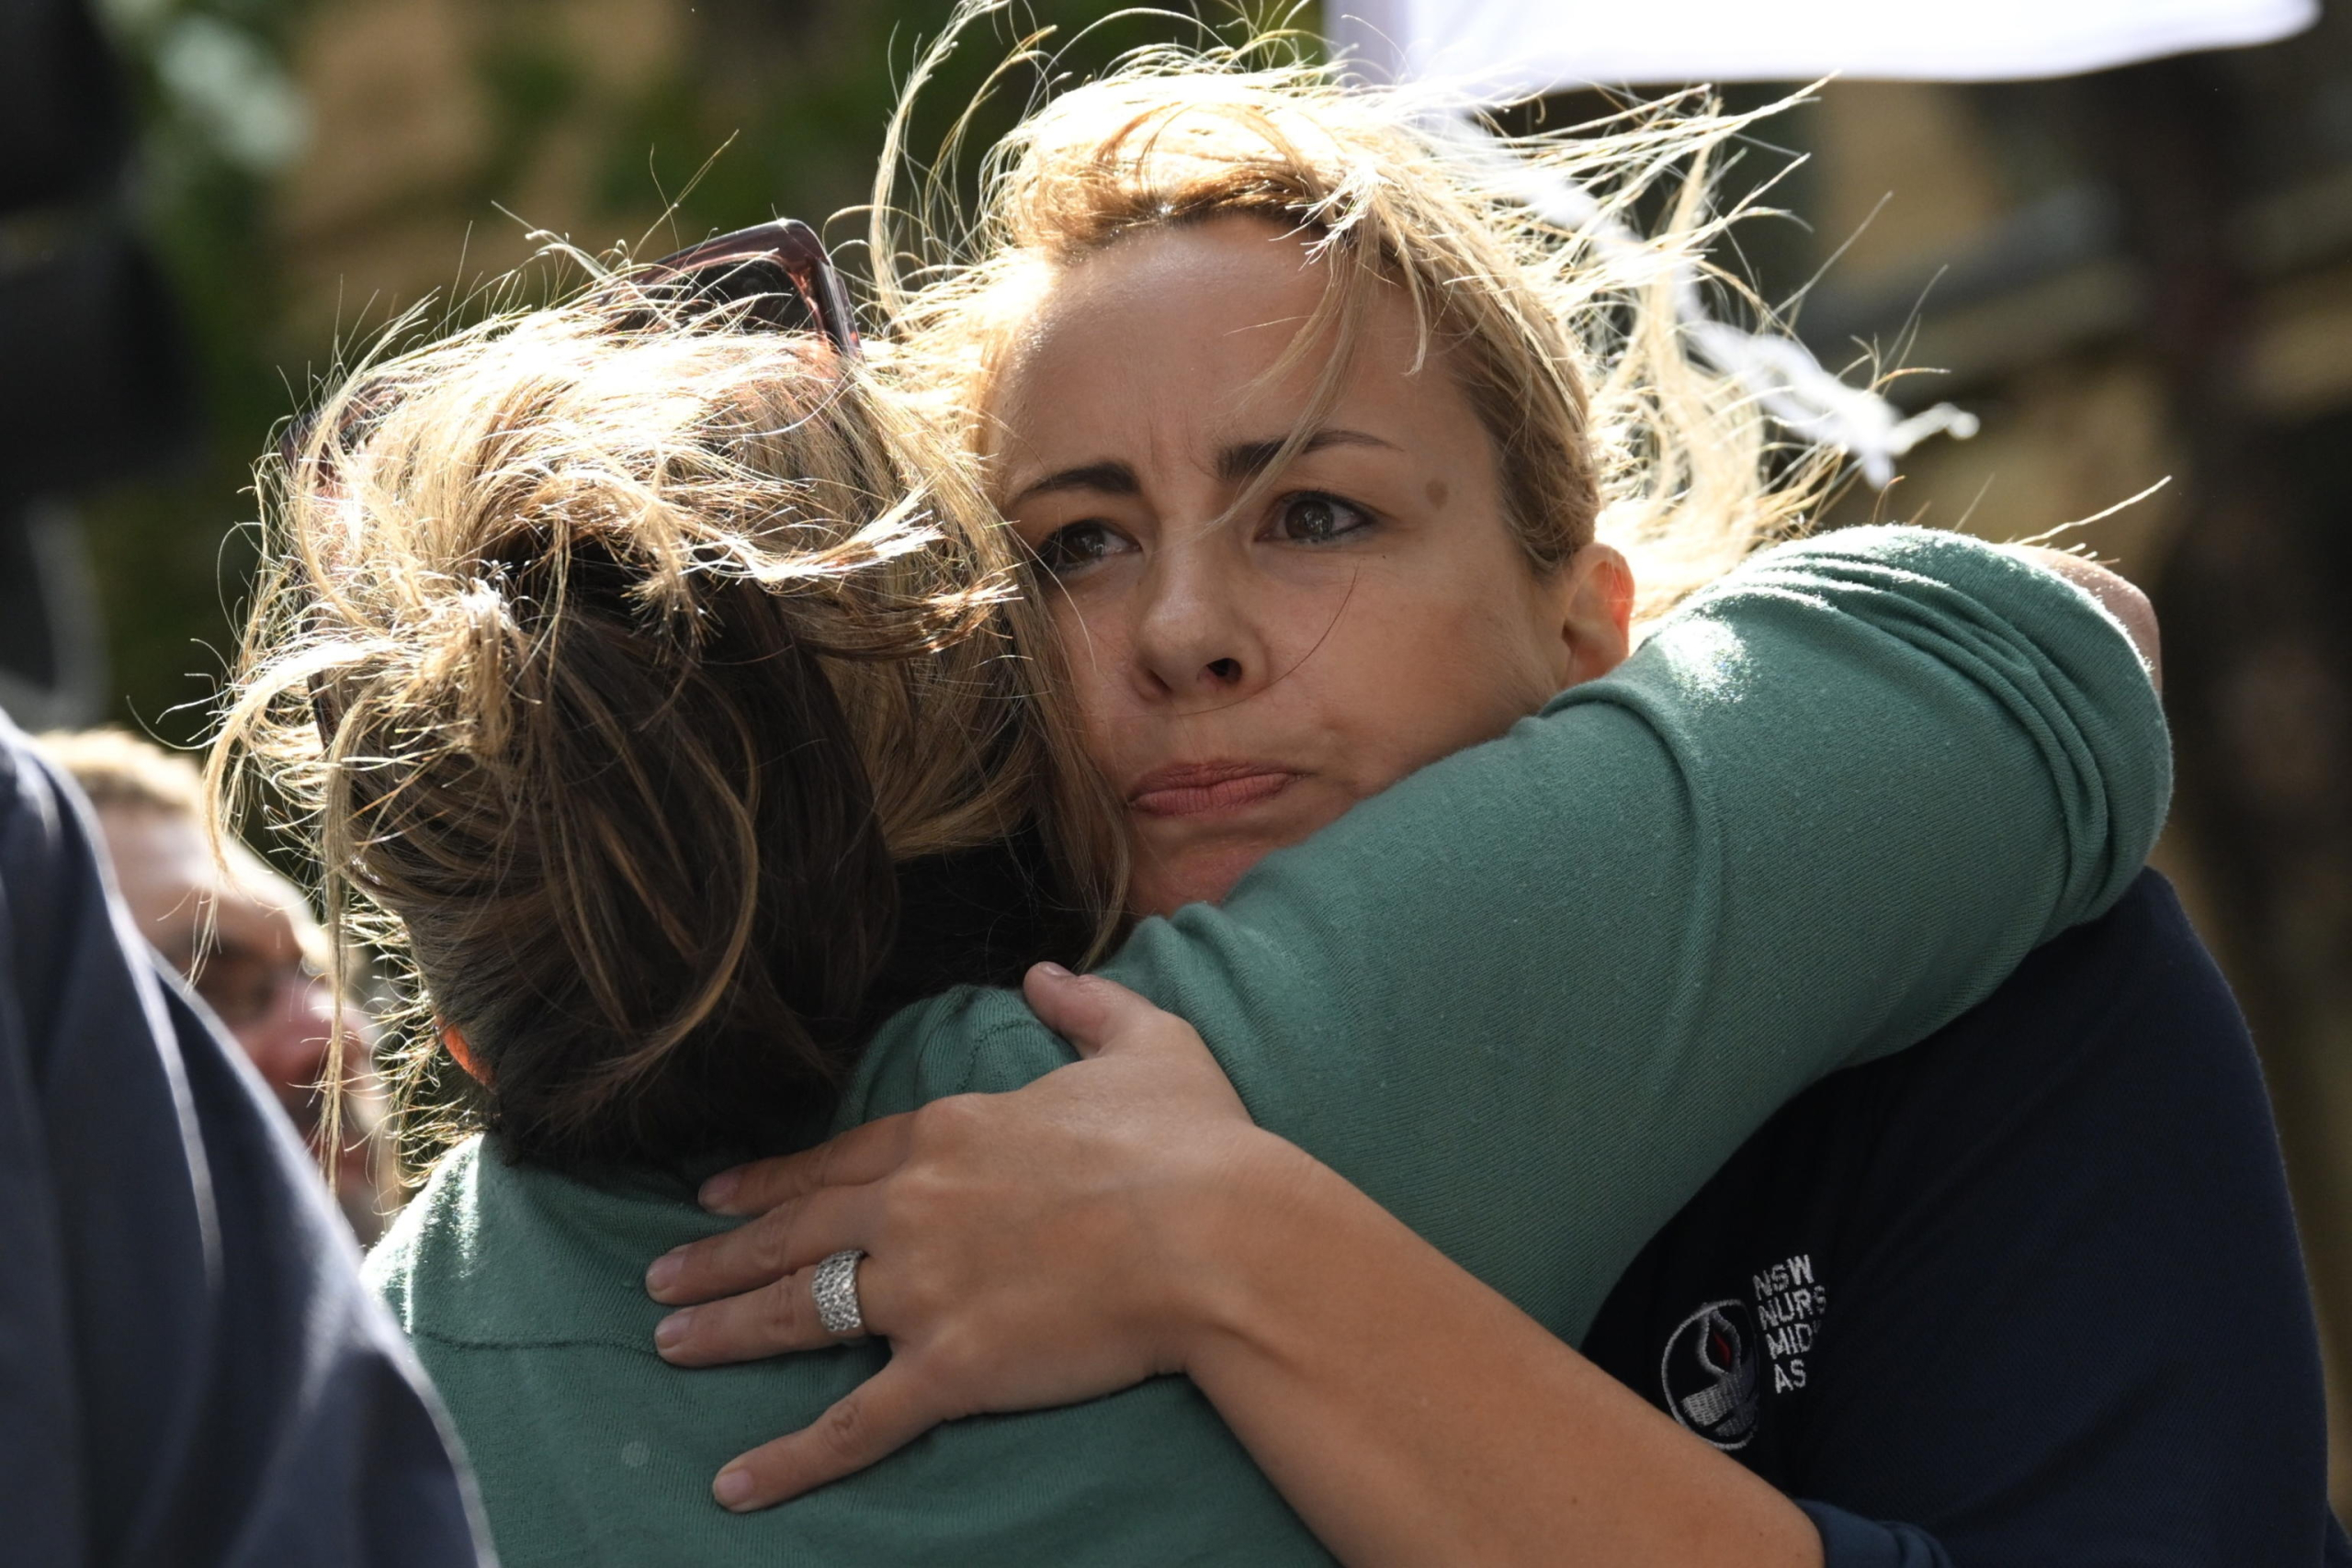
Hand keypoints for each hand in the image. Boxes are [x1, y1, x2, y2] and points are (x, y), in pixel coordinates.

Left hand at [643, 962, 1276, 1510]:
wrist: (1216, 1232)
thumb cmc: (1193, 1139)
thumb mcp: (1146, 1043)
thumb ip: (1085, 1005)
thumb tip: (1043, 973)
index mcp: (951, 1131)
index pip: (837, 1159)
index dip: (772, 1180)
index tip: (718, 1194)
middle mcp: (915, 1206)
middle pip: (795, 1232)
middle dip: (720, 1254)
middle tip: (659, 1275)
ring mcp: (923, 1290)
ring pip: (797, 1312)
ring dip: (725, 1329)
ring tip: (668, 1342)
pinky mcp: (949, 1367)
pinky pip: (853, 1423)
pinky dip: (789, 1457)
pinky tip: (734, 1486)